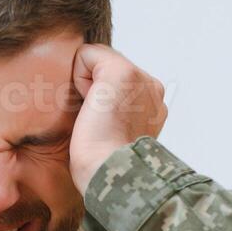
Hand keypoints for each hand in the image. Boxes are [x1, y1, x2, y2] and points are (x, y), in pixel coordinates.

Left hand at [68, 44, 167, 191]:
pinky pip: (87, 55)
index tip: (102, 128)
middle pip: (106, 68)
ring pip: (97, 62)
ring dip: (87, 87)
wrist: (112, 175)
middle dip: (92, 90)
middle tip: (96, 123)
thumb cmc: (105, 167)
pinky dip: (78, 77)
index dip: (99, 100)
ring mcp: (140, 78)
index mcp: (153, 106)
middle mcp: (152, 89)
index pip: (117, 84)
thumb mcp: (114, 136)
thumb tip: (93, 108)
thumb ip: (113, 115)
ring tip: (95, 117)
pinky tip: (89, 106)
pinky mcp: (121, 72)